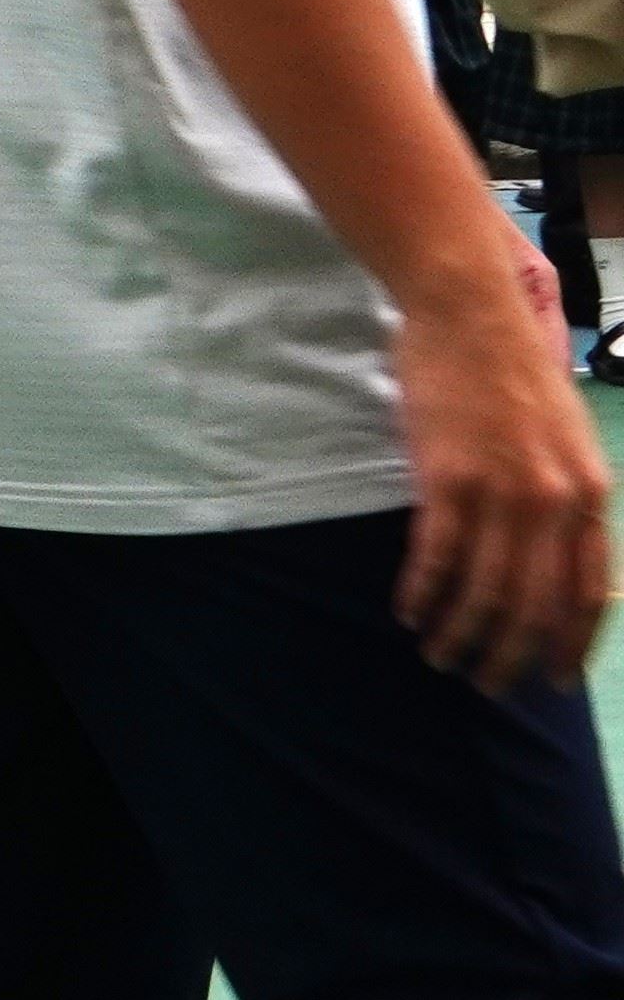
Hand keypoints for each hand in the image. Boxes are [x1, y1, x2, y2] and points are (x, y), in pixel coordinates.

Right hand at [387, 267, 610, 692]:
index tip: (555, 680)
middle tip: (489, 686)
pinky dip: (422, 593)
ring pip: (486, 591)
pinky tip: (408, 611)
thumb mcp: (567, 440)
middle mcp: (555, 501)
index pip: (590, 592)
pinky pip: (437, 557)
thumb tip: (558, 556)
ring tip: (440, 658)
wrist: (469, 313)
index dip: (572, 644)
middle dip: (513, 656)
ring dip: (462, 635)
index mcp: (591, 493)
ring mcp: (501, 491)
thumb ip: (568, 496)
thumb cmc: (513, 371)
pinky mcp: (447, 479)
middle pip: (537, 604)